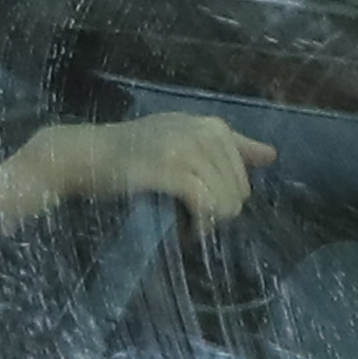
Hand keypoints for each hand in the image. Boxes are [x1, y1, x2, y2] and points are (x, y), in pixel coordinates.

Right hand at [0, 113, 275, 229]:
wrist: (86, 155)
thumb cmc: (132, 152)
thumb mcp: (183, 138)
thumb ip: (230, 146)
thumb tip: (272, 156)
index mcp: (212, 126)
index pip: (243, 178)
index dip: (222, 201)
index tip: (197, 209)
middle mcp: (204, 132)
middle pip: (238, 194)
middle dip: (215, 215)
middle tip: (184, 219)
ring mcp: (188, 149)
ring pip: (225, 203)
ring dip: (205, 225)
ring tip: (179, 224)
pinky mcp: (171, 169)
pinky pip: (206, 205)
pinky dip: (198, 227)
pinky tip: (182, 232)